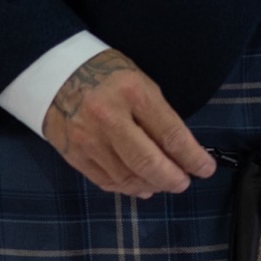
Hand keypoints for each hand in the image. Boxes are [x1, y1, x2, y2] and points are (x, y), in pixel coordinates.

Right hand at [42, 49, 216, 198]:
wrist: (55, 73)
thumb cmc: (106, 75)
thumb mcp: (139, 82)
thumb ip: (157, 116)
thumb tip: (178, 151)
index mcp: (132, 93)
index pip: (170, 134)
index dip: (193, 157)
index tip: (206, 168)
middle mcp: (109, 118)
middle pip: (148, 163)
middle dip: (173, 179)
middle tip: (184, 182)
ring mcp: (89, 139)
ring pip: (127, 177)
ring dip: (151, 185)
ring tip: (164, 183)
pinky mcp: (74, 155)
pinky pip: (106, 181)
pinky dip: (127, 188)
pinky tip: (140, 186)